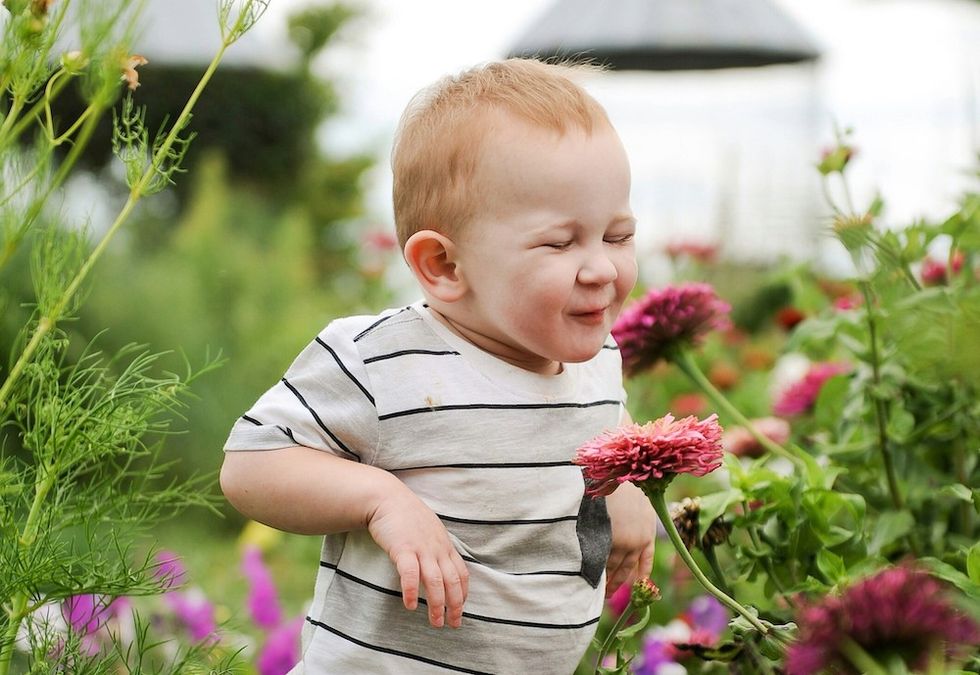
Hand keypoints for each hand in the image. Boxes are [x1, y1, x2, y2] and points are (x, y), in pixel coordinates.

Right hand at [367, 483, 468, 627]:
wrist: (387, 498)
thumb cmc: (407, 516)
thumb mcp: (430, 531)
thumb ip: (437, 548)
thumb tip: (441, 566)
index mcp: (444, 545)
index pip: (461, 573)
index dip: (463, 594)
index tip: (460, 609)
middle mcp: (437, 548)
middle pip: (452, 581)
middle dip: (454, 605)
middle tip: (453, 624)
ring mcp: (421, 548)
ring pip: (434, 581)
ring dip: (437, 604)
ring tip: (436, 622)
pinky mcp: (403, 548)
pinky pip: (409, 573)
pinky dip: (411, 591)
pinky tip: (409, 605)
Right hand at [603, 481, 655, 596]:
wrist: (613, 476)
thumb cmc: (621, 482)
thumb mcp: (636, 498)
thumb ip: (633, 516)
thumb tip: (623, 527)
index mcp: (647, 528)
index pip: (646, 558)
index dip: (641, 573)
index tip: (637, 584)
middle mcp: (638, 539)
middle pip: (628, 567)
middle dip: (619, 581)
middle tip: (610, 594)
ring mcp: (622, 541)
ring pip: (613, 567)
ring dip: (606, 581)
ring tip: (598, 591)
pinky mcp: (607, 540)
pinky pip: (600, 561)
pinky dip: (596, 571)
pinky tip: (590, 577)